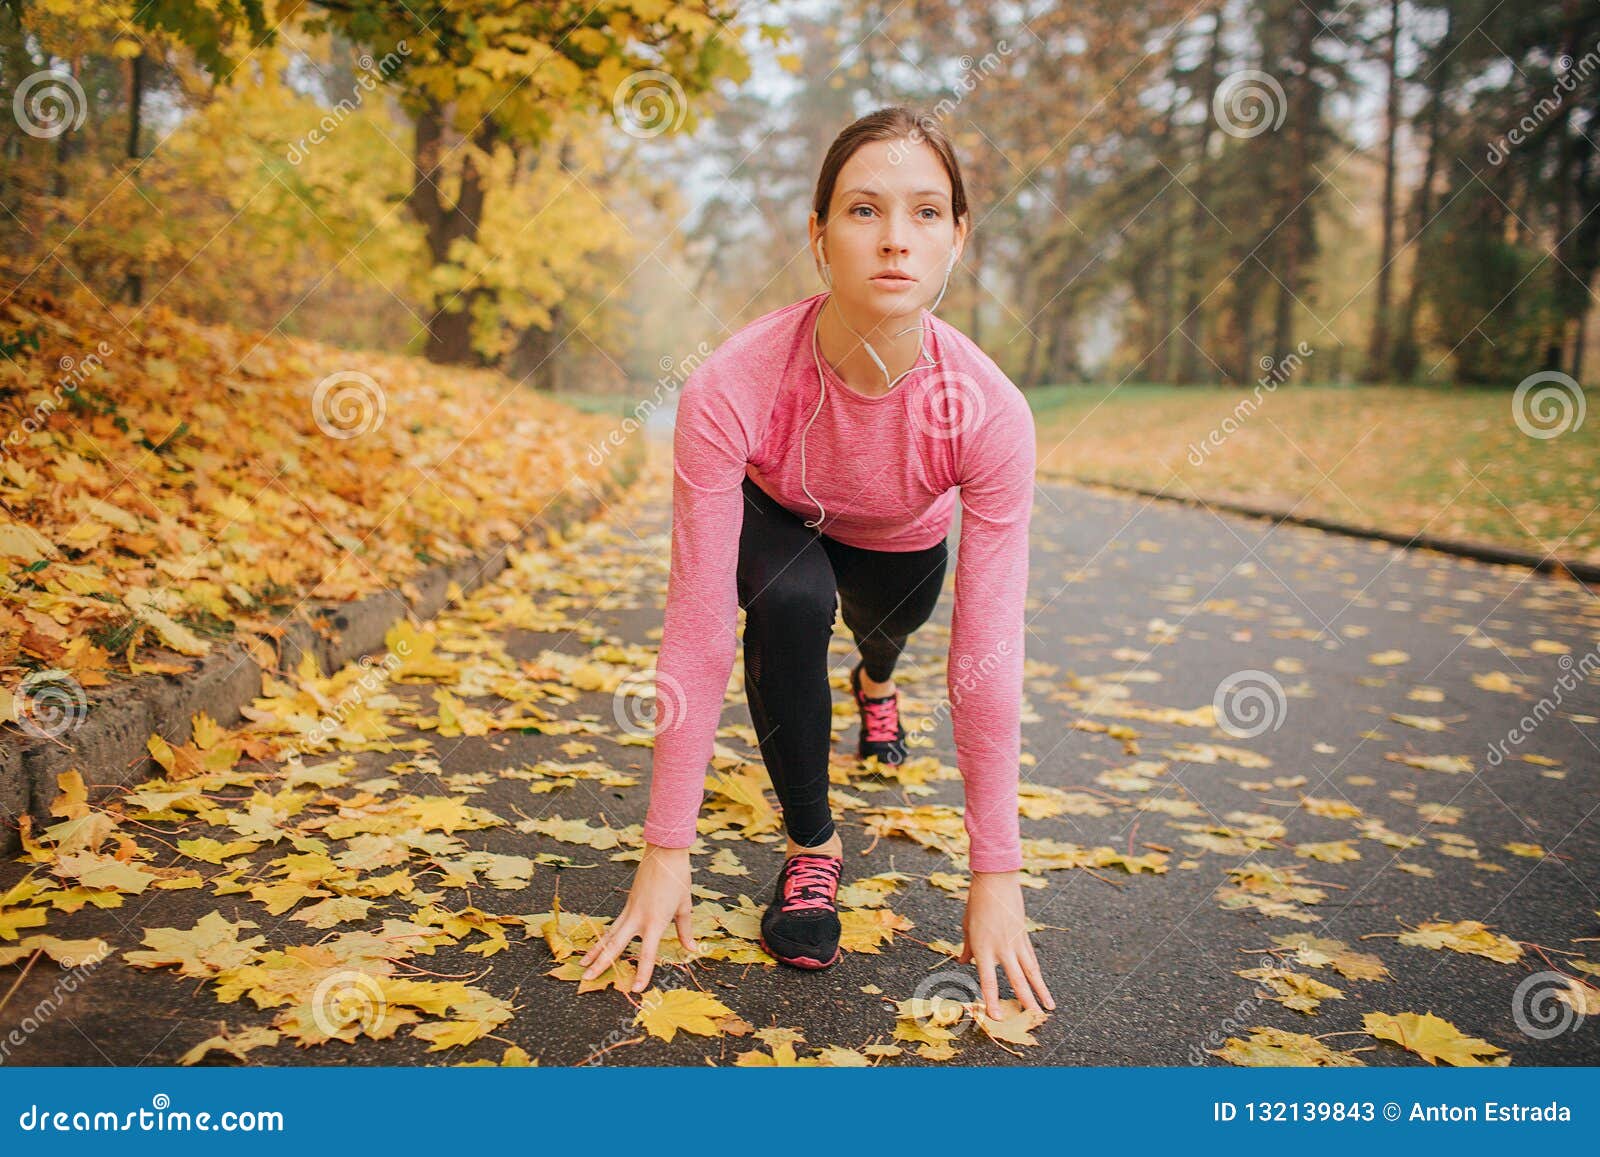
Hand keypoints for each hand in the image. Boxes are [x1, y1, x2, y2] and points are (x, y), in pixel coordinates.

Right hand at [579, 842, 697, 991]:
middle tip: (587, 978)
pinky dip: (605, 936)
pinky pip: (614, 924)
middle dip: (601, 963)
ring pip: (609, 934)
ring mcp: (630, 909)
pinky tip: (598, 945)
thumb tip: (691, 949)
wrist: (665, 852)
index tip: (637, 989)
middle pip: (616, 945)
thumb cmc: (678, 878)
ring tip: (583, 964)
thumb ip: (685, 930)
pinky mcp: (628, 903)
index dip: (643, 973)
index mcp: (655, 921)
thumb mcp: (685, 906)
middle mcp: (638, 917)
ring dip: (596, 950)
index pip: (647, 953)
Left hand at [957, 869, 1054, 1018]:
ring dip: (1040, 992)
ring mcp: (1015, 943)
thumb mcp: (967, 927)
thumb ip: (967, 948)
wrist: (996, 882)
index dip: (992, 1000)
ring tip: (1048, 1008)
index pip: (988, 980)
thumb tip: (962, 962)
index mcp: (983, 948)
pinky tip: (1043, 987)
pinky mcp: (1024, 937)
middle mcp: (1001, 949)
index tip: (996, 1017)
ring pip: (1031, 972)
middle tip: (1033, 1019)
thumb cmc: (977, 904)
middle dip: (1025, 1001)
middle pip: (1016, 979)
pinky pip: (1032, 960)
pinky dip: (1038, 975)